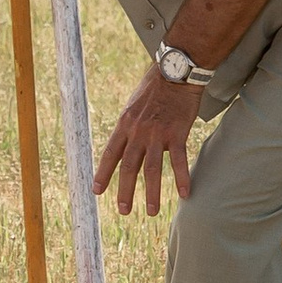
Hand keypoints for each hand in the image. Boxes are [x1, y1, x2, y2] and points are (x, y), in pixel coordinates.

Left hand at [93, 65, 201, 216]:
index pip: (110, 154)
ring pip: (151, 169)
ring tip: (151, 212)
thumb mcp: (133, 103)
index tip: (97, 191)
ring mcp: (158, 133)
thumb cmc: (155, 85)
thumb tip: (124, 138)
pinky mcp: (177, 133)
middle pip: (128, 167)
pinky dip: (182, 179)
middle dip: (125, 192)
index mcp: (124, 124)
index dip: (103, 174)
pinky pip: (179, 161)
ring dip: (151, 193)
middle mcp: (138, 131)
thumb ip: (129, 123)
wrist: (176, 70)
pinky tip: (184, 194)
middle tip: (124, 211)